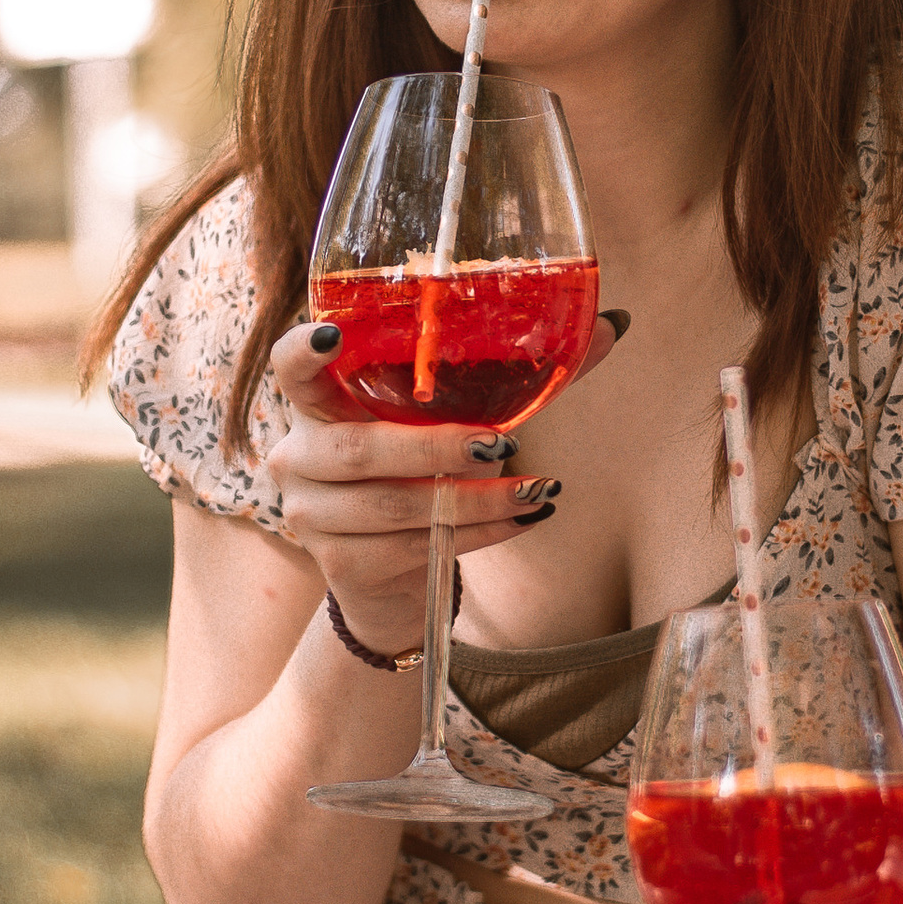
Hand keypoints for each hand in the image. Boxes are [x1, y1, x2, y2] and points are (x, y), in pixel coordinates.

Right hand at [262, 311, 623, 659]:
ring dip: (476, 500)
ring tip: (538, 488)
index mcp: (320, 405)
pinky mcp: (342, 567)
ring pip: (396, 507)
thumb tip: (612, 325)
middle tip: (502, 444)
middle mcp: (299, 457)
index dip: (302, 352)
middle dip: (435, 447)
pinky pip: (416, 547)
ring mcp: (313, 517)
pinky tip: (524, 518)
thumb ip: (519, 374)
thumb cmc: (425, 475)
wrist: (390, 578)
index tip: (332, 338)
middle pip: (358, 450)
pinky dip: (480, 534)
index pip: (290, 368)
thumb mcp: (455, 421)